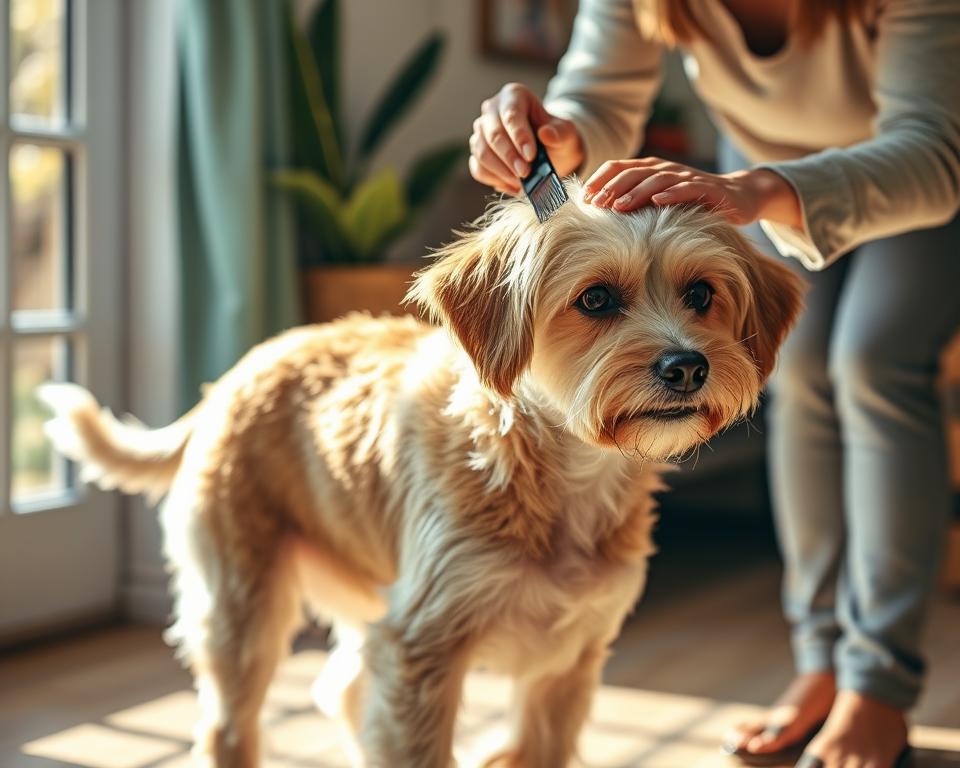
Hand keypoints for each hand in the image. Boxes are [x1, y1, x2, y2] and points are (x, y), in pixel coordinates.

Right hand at [469, 82, 583, 193]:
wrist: (549, 151)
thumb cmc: (555, 136)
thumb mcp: (565, 133)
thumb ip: (560, 133)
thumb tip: (546, 134)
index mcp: (513, 96)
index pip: (511, 115)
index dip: (520, 137)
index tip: (531, 156)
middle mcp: (491, 110)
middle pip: (493, 134)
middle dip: (509, 157)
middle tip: (525, 173)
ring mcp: (481, 132)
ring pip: (482, 152)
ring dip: (501, 171)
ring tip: (521, 182)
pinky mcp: (477, 154)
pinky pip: (478, 168)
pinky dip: (494, 180)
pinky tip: (513, 186)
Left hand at [584, 157, 801, 227]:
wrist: (739, 196)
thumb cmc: (693, 201)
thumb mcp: (660, 200)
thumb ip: (635, 201)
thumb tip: (599, 214)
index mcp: (651, 169)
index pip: (619, 167)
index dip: (600, 180)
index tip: (584, 199)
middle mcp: (666, 169)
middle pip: (633, 173)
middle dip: (612, 188)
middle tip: (595, 205)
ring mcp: (687, 177)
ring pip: (656, 180)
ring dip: (635, 192)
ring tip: (618, 206)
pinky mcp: (708, 188)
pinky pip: (687, 189)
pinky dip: (671, 194)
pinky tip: (657, 202)